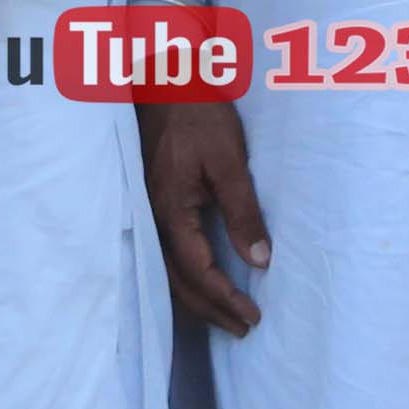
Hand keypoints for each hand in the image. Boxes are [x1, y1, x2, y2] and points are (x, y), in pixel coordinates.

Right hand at [144, 97, 266, 333]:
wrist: (164, 81)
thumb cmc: (198, 115)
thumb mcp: (228, 160)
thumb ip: (242, 211)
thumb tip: (259, 261)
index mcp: (170, 210)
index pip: (197, 271)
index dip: (225, 297)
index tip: (252, 315)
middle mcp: (153, 219)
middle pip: (177, 282)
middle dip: (210, 310)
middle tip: (244, 327)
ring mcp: (148, 213)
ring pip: (167, 273)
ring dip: (197, 300)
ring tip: (227, 316)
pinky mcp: (152, 206)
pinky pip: (165, 256)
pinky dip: (184, 280)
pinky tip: (201, 284)